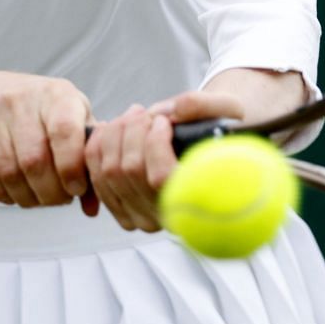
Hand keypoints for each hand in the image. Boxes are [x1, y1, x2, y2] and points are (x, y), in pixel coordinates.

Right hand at [0, 72, 91, 207]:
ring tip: (37, 198)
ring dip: (26, 198)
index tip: (76, 190)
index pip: (65, 133)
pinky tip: (13, 193)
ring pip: (8, 172)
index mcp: (57, 93)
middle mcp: (21, 95)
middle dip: (50, 193)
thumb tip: (92, 209)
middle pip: (34, 161)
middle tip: (58, 200)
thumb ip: (88, 163)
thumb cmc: (44, 116)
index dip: (71, 169)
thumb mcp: (73, 126)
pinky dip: (1, 194)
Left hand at [83, 90, 245, 231]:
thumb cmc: (222, 133)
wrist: (215, 152)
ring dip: (114, 134)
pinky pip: (96, 177)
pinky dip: (98, 147)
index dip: (154, 143)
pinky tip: (112, 129)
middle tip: (145, 113)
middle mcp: (167, 218)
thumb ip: (202, 105)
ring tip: (133, 117)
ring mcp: (141, 218)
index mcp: (197, 200)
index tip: (164, 122)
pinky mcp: (122, 211)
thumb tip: (170, 111)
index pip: (160, 177)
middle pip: (129, 171)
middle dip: (131, 131)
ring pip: (109, 171)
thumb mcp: (228, 110)